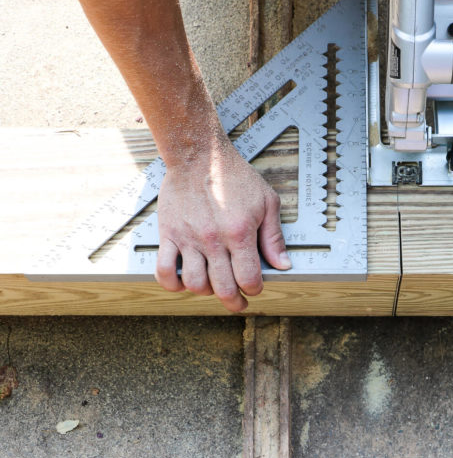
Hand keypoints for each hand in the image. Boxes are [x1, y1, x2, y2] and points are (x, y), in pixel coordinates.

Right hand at [154, 136, 291, 311]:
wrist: (198, 155)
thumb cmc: (234, 175)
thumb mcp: (266, 202)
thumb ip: (274, 237)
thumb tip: (283, 264)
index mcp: (240, 233)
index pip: (249, 279)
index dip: (254, 290)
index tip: (255, 288)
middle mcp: (214, 240)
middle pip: (223, 288)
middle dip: (235, 301)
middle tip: (238, 302)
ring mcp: (189, 239)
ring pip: (195, 284)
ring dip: (206, 292)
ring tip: (213, 288)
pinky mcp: (169, 234)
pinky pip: (164, 270)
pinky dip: (172, 284)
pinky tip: (182, 282)